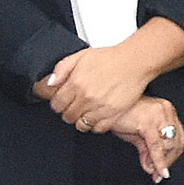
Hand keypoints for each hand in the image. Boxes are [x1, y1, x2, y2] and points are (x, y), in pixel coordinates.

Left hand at [34, 44, 154, 132]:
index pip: (57, 104)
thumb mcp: (81, 56)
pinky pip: (97, 128)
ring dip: (80, 119)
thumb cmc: (110, 58)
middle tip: (74, 105)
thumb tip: (50, 82)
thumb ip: (62, 68)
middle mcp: (87, 97)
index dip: (58, 103)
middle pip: (67, 116)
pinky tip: (96, 115)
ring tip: (85, 111)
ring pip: (81, 125)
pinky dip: (95, 124)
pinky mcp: (113, 115)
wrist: (134, 62)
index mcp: (77, 83)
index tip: (61, 101)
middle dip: (68, 112)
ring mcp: (100, 108)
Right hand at [110, 97, 183, 182]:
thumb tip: (153, 169)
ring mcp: (159, 115)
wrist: (104, 108)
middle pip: (178, 142)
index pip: (179, 137)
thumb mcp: (138, 135)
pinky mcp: (149, 122)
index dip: (173, 156)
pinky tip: (156, 171)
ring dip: (161, 162)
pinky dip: (159, 161)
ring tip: (150, 169)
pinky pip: (156, 147)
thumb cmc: (119, 116)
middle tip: (159, 174)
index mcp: (166, 110)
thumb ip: (148, 151)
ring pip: (169, 145)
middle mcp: (166, 110)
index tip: (165, 169)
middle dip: (169, 161)